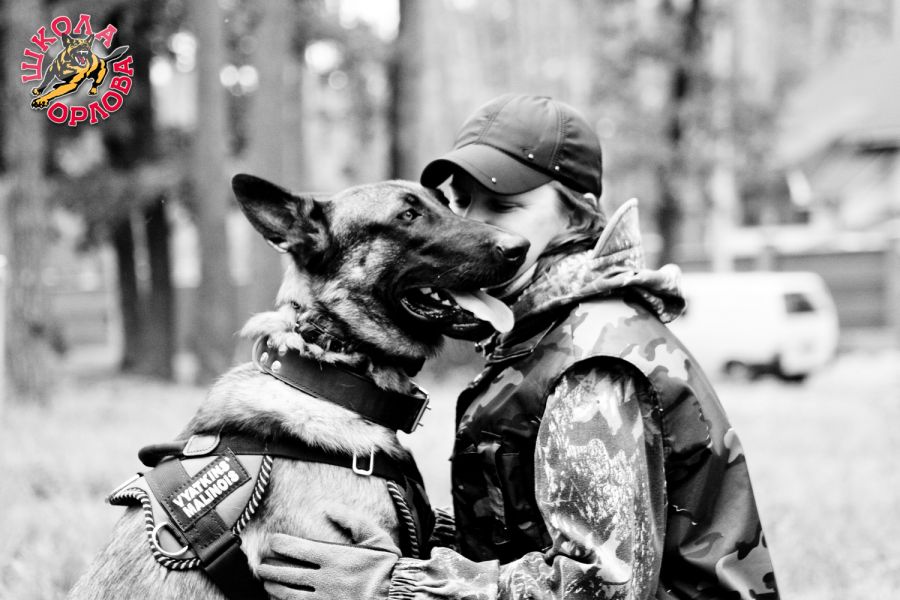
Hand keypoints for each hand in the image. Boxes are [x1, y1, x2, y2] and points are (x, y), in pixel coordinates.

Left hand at [258, 507, 400, 599]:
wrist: (399, 595)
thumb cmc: (386, 566)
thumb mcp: (375, 536)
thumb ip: (351, 520)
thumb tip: (328, 507)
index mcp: (334, 557)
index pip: (297, 549)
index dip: (280, 544)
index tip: (272, 542)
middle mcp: (326, 579)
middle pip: (288, 574)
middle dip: (270, 569)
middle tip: (260, 567)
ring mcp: (325, 599)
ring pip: (289, 595)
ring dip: (274, 589)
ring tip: (267, 584)